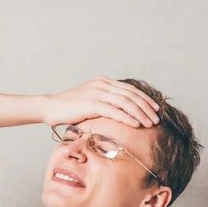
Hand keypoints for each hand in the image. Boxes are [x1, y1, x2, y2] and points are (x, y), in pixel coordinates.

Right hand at [41, 75, 159, 128]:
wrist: (50, 107)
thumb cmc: (69, 109)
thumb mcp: (90, 101)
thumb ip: (104, 103)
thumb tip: (119, 114)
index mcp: (103, 82)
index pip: (130, 89)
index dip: (145, 99)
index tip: (156, 108)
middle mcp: (102, 84)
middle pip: (131, 95)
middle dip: (146, 107)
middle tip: (157, 118)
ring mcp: (97, 93)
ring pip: (126, 102)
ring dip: (140, 113)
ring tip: (150, 123)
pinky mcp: (91, 103)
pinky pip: (114, 111)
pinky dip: (127, 118)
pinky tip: (136, 125)